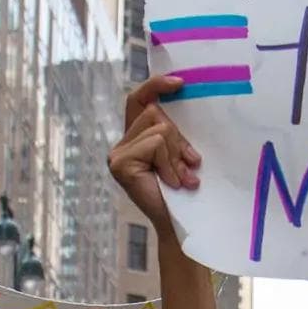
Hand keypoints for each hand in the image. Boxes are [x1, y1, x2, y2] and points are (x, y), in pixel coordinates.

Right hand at [107, 75, 200, 231]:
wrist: (180, 225)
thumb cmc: (183, 193)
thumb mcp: (179, 155)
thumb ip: (174, 134)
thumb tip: (182, 99)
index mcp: (135, 139)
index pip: (138, 99)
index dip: (155, 85)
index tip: (180, 82)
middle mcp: (121, 144)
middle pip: (155, 114)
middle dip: (179, 139)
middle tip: (190, 165)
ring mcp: (117, 154)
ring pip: (159, 129)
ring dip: (176, 155)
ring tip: (180, 179)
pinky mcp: (120, 163)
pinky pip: (156, 144)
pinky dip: (169, 163)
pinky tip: (171, 183)